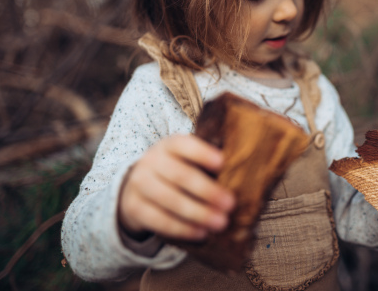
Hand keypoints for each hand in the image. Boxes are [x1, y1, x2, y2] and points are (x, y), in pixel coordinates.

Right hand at [118, 135, 235, 240]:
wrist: (137, 186)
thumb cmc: (177, 171)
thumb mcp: (187, 160)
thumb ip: (209, 165)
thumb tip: (243, 175)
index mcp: (169, 145)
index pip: (184, 144)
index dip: (203, 153)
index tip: (223, 162)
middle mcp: (151, 160)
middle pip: (179, 175)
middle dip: (207, 191)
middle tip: (231, 204)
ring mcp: (139, 184)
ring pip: (169, 199)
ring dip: (197, 213)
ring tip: (220, 223)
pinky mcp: (134, 207)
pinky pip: (158, 220)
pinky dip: (181, 228)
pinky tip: (200, 233)